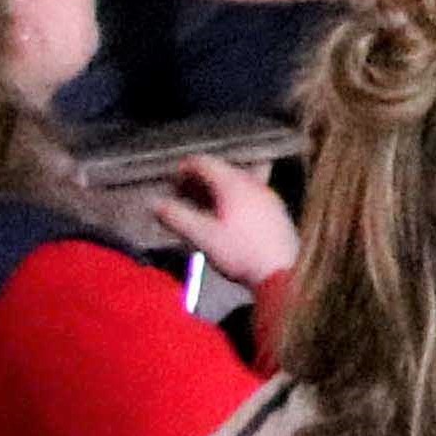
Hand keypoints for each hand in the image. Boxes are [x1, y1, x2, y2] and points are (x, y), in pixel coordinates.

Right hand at [148, 155, 299, 288]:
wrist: (282, 272)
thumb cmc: (241, 252)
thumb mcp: (203, 236)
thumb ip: (177, 217)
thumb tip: (154, 203)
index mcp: (234, 183)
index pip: (205, 162)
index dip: (185, 168)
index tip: (171, 179)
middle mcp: (254, 183)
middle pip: (222, 171)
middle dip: (198, 180)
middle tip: (181, 193)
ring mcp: (268, 195)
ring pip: (237, 182)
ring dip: (215, 190)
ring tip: (200, 205)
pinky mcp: (276, 210)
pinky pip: (249, 194)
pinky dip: (232, 198)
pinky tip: (225, 216)